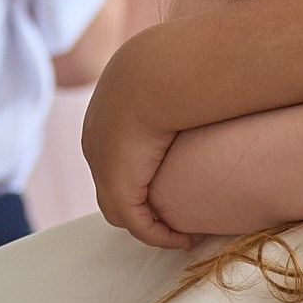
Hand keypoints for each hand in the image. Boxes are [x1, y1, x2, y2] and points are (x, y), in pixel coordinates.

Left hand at [82, 50, 198, 251]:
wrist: (156, 72)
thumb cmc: (175, 63)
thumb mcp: (174, 68)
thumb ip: (183, 76)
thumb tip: (206, 69)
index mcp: (105, 114)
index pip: (114, 152)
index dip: (140, 170)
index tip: (170, 178)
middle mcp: (96, 142)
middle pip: (111, 185)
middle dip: (139, 202)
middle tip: (171, 213)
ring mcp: (101, 166)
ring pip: (119, 209)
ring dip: (148, 223)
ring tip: (178, 230)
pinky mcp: (117, 186)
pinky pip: (138, 224)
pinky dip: (160, 235)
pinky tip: (185, 238)